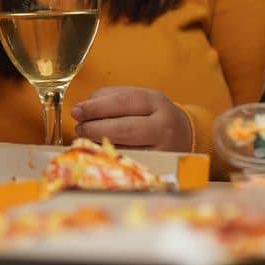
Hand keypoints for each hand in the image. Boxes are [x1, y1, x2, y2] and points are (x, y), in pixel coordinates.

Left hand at [71, 86, 192, 151]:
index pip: (122, 103)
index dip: (96, 107)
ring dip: (99, 143)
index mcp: (156, 102)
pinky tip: (100, 151)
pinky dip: (111, 157)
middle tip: (79, 128)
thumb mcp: (140, 98)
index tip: (77, 111)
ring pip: (126, 148)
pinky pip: (131, 163)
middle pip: (124, 128)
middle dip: (95, 128)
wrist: (187, 134)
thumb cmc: (154, 115)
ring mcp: (163, 149)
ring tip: (85, 138)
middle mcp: (163, 126)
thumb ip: (112, 97)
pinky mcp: (160, 167)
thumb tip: (85, 106)